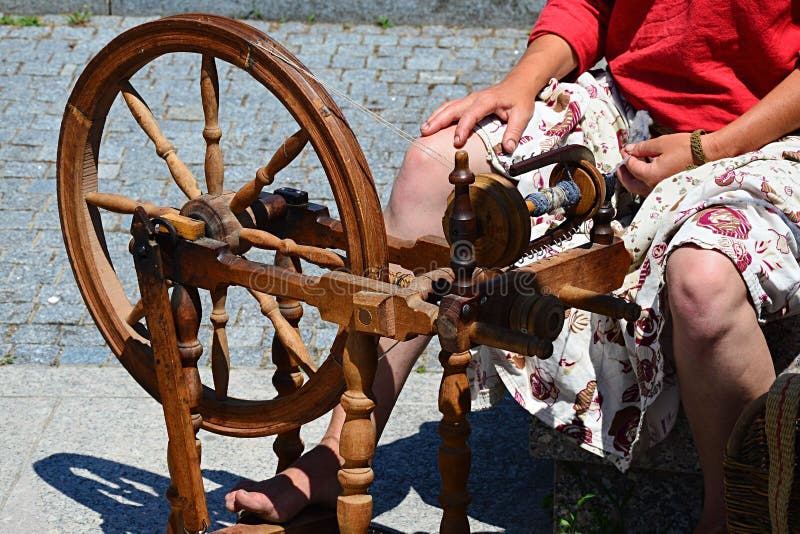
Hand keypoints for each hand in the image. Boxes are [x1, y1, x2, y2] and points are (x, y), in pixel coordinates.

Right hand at [419, 74, 539, 152]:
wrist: (519, 83)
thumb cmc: (520, 99)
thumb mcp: (523, 115)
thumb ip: (514, 131)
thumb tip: (508, 149)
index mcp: (487, 101)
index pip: (471, 114)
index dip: (463, 128)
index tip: (457, 142)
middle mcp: (474, 98)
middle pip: (452, 108)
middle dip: (438, 120)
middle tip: (425, 133)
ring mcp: (469, 99)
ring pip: (448, 107)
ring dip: (435, 117)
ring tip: (423, 130)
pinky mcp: (467, 103)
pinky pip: (450, 108)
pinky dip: (439, 115)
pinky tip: (431, 125)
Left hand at [616, 133, 694, 195]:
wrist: (708, 154)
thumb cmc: (686, 147)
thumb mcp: (661, 143)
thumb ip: (641, 148)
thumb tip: (628, 149)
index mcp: (651, 176)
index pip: (631, 167)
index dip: (625, 157)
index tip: (624, 149)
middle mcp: (654, 187)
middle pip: (630, 184)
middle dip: (623, 173)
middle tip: (620, 162)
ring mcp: (661, 191)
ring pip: (638, 189)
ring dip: (631, 178)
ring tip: (629, 165)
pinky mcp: (667, 190)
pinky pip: (648, 188)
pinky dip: (642, 181)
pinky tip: (642, 171)